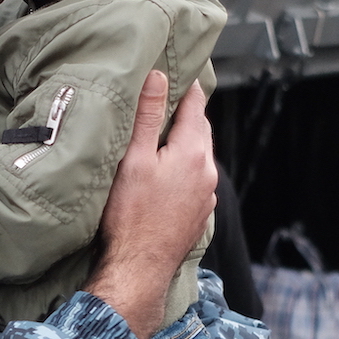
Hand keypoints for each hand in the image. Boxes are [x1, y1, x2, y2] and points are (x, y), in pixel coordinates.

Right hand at [86, 73, 216, 338]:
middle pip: (199, 130)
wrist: (138, 269)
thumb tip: (158, 76)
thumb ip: (147, 115)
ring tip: (160, 134)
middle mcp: (207, 171)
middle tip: (165, 96)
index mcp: (194, 151)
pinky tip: (164, 174)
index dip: (185, 85)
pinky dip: (182, 169)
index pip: (195, 105)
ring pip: (198, 157)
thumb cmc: (130, 214)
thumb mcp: (134, 158)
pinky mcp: (198, 214)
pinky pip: (195, 180)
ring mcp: (206, 196)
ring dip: (183, 143)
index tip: (176, 70)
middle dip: (184, 113)